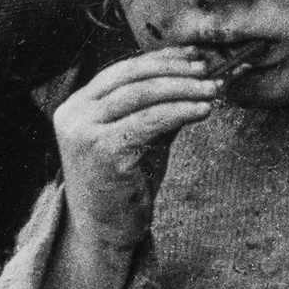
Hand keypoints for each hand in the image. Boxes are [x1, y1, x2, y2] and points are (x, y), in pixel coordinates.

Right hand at [43, 49, 217, 288]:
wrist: (103, 232)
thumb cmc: (122, 186)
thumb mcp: (139, 138)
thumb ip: (157, 108)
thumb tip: (198, 76)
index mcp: (77, 106)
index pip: (122, 70)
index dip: (160, 59)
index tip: (193, 55)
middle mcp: (74, 114)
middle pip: (132, 77)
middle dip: (175, 70)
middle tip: (210, 69)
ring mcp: (84, 132)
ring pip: (142, 95)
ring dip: (184, 88)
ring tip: (215, 89)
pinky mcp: (102, 151)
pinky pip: (150, 121)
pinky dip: (180, 111)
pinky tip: (204, 110)